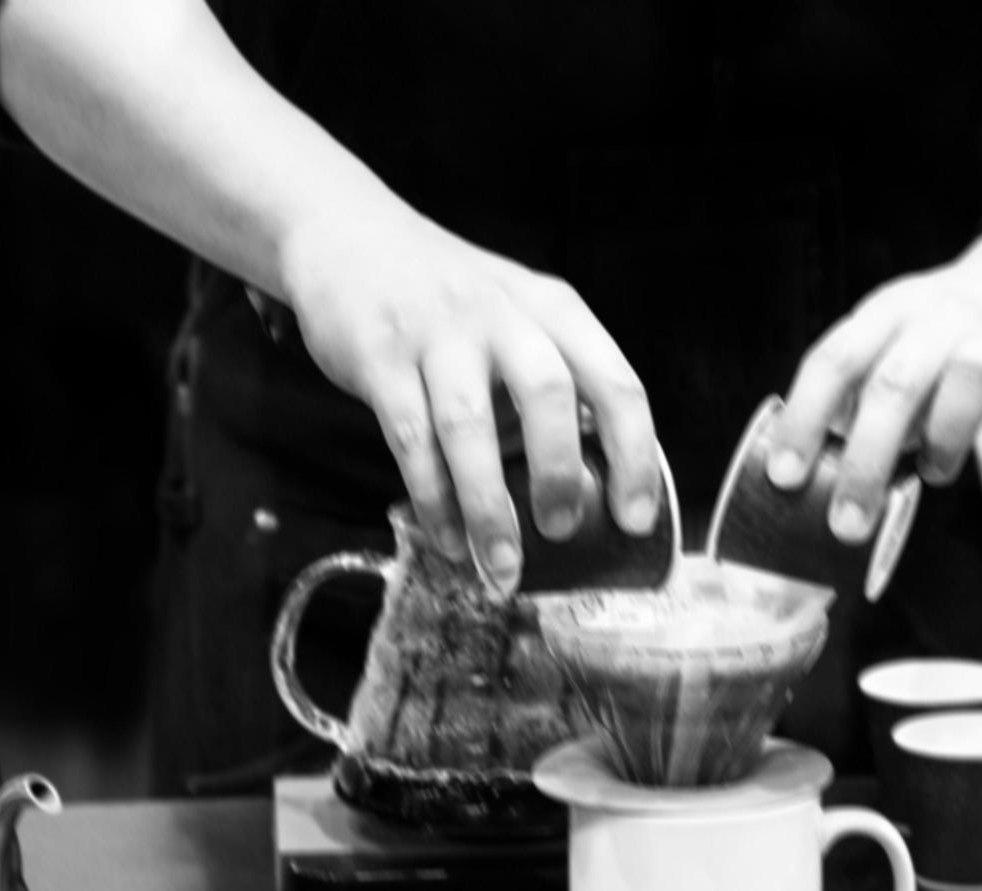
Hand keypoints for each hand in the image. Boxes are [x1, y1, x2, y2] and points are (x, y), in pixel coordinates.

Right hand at [277, 197, 659, 592]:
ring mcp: (438, 335)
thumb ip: (547, 388)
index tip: (634, 519)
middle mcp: (503, 317)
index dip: (634, 455)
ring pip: (470, 427)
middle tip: (561, 531)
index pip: (616, 382)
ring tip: (500, 565)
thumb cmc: (445, 298)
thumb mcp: (514, 319)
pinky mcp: (380, 357)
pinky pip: (410, 438)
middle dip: (558, 473)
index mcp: (553, 311)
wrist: (347, 234)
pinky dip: (432, 498)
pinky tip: (448, 538)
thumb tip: (581, 490)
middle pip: (548, 396)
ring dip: (489, 506)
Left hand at [766, 228, 981, 542]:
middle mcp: (941, 315)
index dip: (804, 420)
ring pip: (971, 378)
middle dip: (866, 463)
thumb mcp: (885, 346)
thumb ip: (849, 400)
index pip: (834, 362)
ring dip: (944, 441)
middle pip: (896, 384)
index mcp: (886, 313)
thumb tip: (804, 473)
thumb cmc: (938, 337)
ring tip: (934, 467)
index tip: (785, 477)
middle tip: (848, 522)